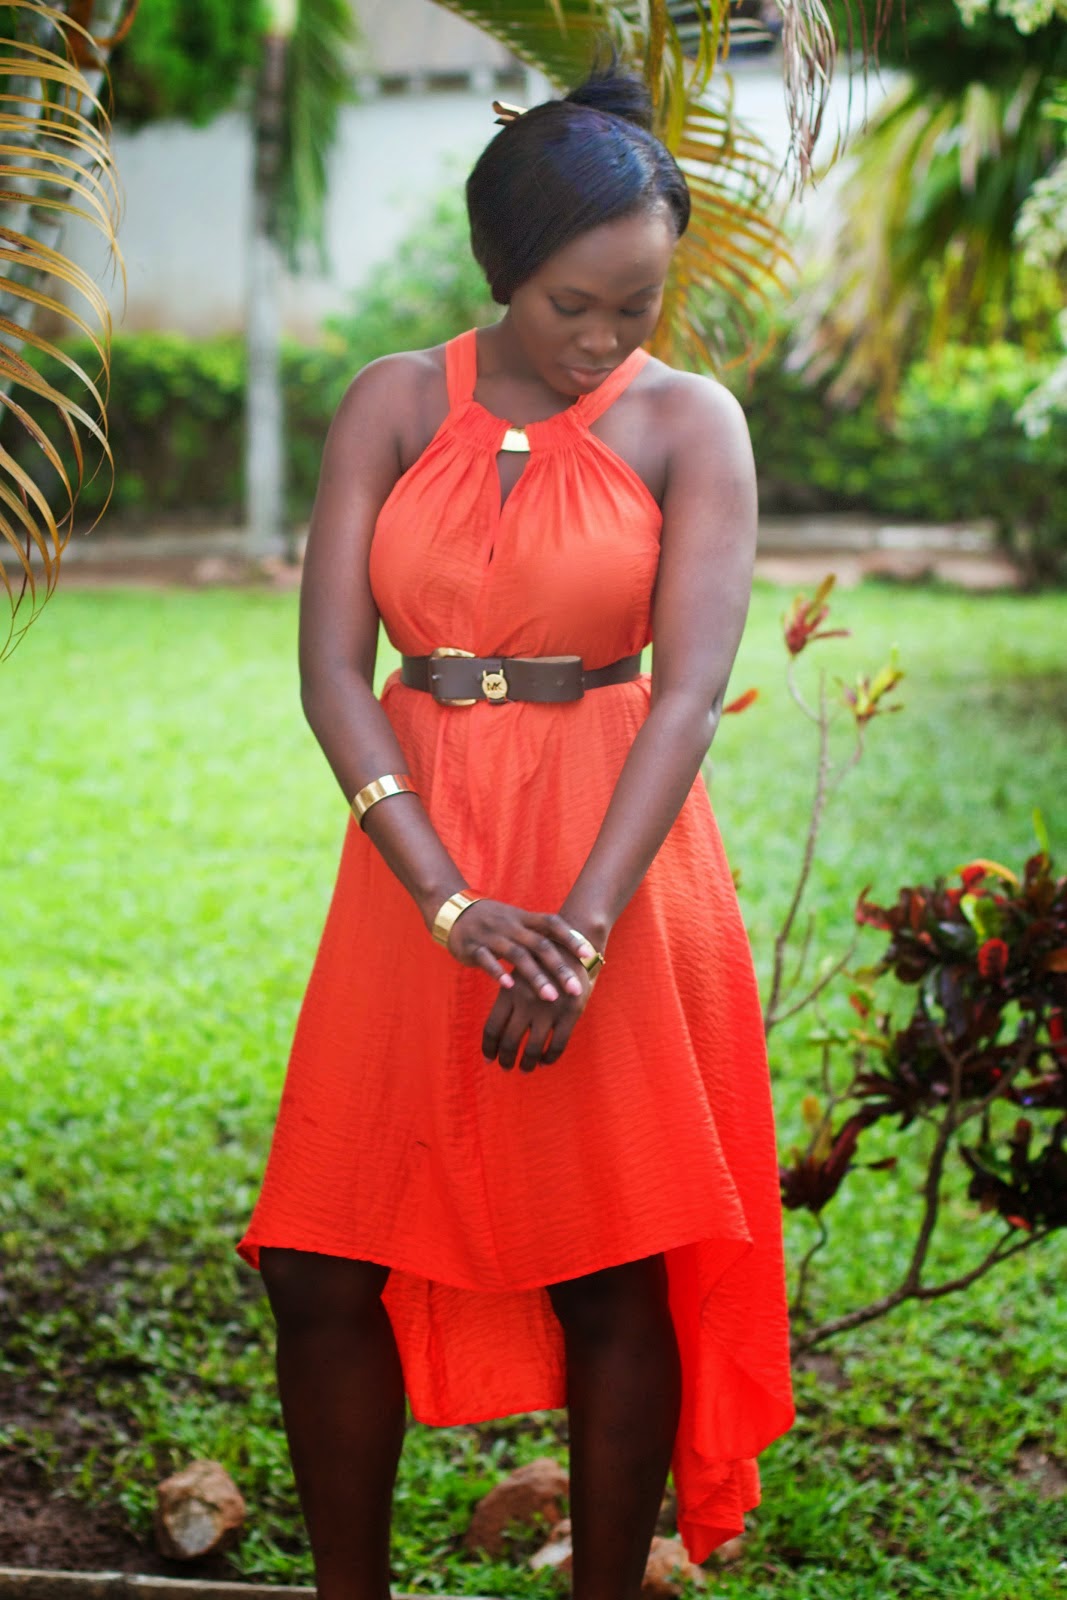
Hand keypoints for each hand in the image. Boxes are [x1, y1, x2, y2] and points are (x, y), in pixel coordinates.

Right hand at [446, 900, 594, 1002]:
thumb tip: (571, 953)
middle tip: (576, 989)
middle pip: (540, 945)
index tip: (589, 955)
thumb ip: (539, 936)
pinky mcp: (472, 947)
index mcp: (524, 918)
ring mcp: (491, 935)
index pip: (552, 924)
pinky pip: (486, 959)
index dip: (571, 937)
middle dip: (559, 968)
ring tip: (551, 997)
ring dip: (535, 976)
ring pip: (517, 955)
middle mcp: (511, 925)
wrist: (455, 911)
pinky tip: (509, 987)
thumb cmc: (493, 922)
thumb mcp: (516, 922)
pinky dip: (498, 972)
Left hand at [481, 966, 594, 1070]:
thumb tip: (497, 1031)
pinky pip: (558, 1044)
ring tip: (525, 1068)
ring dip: (527, 1063)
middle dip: (506, 1059)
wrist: (572, 942)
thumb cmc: (541, 960)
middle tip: (506, 1066)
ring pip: (533, 1048)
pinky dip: (550, 1057)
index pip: (492, 1028)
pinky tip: (545, 1062)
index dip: (489, 1048)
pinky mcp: (571, 1013)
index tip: (489, 1058)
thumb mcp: (517, 973)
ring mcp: (549, 1009)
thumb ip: (508, 999)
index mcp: (508, 992)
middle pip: (510, 1042)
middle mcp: (526, 1002)